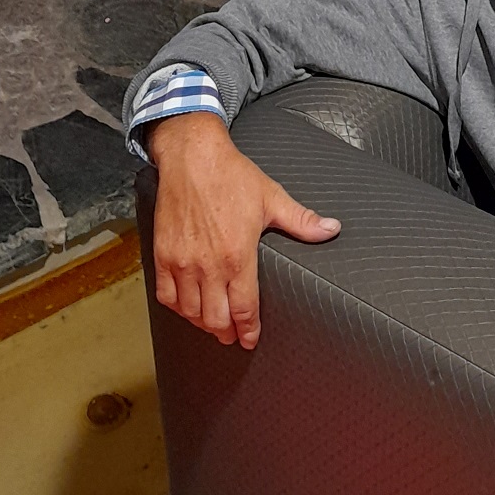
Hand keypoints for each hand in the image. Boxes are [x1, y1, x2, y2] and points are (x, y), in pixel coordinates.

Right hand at [148, 113, 339, 350]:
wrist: (192, 155)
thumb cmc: (231, 175)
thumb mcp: (271, 197)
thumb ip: (301, 221)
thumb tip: (331, 230)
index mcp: (238, 255)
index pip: (243, 309)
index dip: (248, 330)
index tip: (251, 338)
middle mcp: (208, 265)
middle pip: (216, 319)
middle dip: (227, 333)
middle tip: (233, 335)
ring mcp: (182, 262)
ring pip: (190, 312)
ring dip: (203, 323)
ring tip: (213, 324)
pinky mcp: (162, 254)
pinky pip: (166, 295)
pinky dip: (177, 307)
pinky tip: (187, 306)